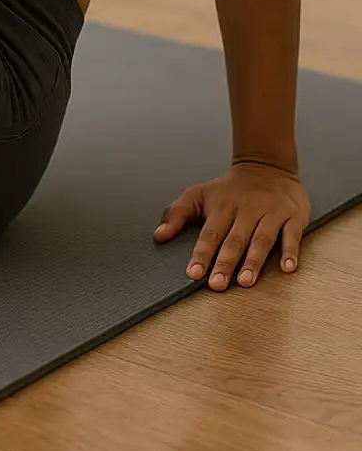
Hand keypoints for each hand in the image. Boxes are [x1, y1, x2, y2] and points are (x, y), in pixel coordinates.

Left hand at [152, 160, 310, 290]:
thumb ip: (177, 214)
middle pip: (234, 239)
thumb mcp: (199, 194)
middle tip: (217, 284)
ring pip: (261, 239)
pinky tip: (287, 268)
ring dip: (253, 261)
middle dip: (225, 262)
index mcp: (222, 207)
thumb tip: (158, 235)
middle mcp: (245, 210)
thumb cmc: (229, 188)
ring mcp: (270, 213)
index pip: (210, 233)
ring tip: (245, 281)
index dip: (201, 254)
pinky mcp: (292, 216)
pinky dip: (290, 251)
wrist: (266, 165)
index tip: (193, 273)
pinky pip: (292, 235)